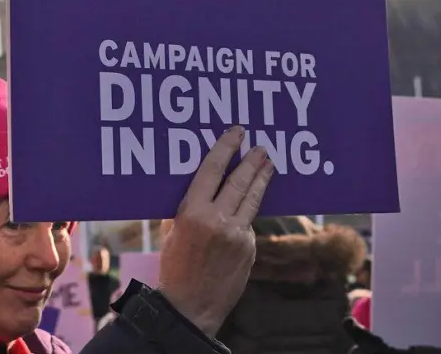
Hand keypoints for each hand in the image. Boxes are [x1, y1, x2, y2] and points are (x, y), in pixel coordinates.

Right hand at [157, 126, 274, 336]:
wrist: (190, 306)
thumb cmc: (175, 268)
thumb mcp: (171, 232)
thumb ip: (186, 209)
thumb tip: (200, 186)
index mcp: (192, 212)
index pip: (212, 170)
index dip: (226, 148)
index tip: (237, 133)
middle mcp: (218, 220)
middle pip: (239, 181)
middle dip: (252, 161)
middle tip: (261, 146)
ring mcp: (238, 235)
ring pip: (252, 199)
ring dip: (261, 179)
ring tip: (269, 164)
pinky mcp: (250, 248)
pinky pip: (249, 224)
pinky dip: (248, 214)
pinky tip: (249, 206)